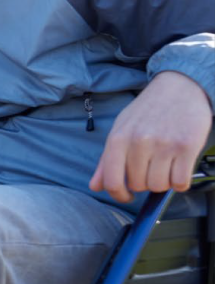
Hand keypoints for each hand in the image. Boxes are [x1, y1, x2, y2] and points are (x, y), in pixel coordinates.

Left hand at [90, 72, 212, 203]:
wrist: (179, 87)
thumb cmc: (148, 110)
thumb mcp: (121, 128)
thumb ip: (107, 159)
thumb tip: (95, 186)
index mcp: (118, 138)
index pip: (112, 181)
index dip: (119, 195)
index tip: (126, 196)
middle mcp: (139, 142)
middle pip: (138, 185)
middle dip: (144, 182)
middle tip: (150, 167)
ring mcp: (164, 145)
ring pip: (159, 186)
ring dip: (163, 182)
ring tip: (164, 165)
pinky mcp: (187, 147)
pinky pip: (180, 183)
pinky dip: (180, 181)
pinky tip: (178, 167)